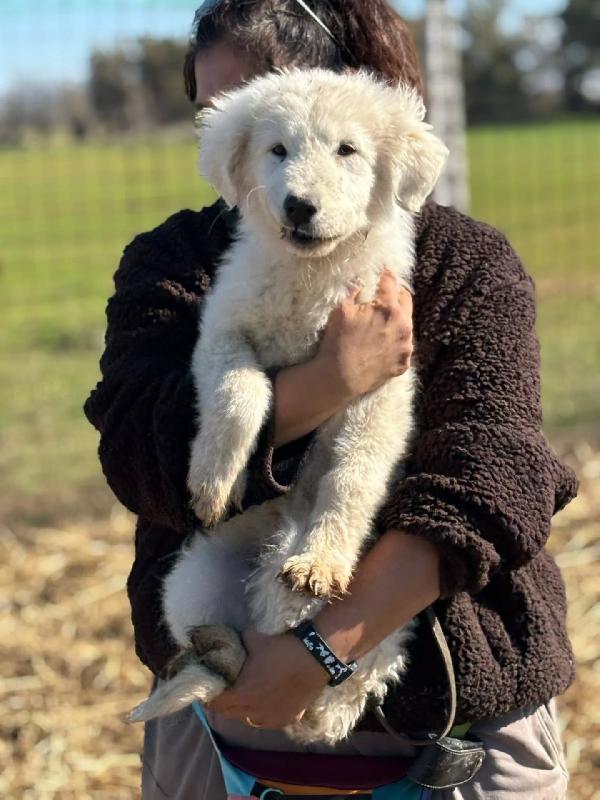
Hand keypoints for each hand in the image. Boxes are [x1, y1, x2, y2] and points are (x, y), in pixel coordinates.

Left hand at [207, 629, 328, 728]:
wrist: (314, 659)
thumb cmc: (281, 649)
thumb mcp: (254, 639)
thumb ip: (237, 644)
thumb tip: (227, 641)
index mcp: (242, 694)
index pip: (215, 703)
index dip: (208, 696)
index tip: (207, 689)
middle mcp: (254, 712)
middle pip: (229, 713)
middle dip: (223, 703)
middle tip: (222, 692)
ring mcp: (271, 719)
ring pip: (248, 720)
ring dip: (242, 710)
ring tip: (244, 698)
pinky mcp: (287, 719)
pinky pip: (268, 721)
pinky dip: (262, 714)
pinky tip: (265, 703)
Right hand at [316, 270, 412, 399]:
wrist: (339, 378)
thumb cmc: (337, 342)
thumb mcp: (341, 310)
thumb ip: (354, 292)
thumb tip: (361, 283)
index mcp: (389, 308)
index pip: (391, 283)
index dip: (386, 275)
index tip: (384, 272)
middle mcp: (403, 325)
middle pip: (406, 300)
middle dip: (397, 294)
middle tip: (387, 294)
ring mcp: (405, 346)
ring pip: (407, 324)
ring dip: (398, 319)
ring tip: (385, 321)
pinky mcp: (404, 363)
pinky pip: (404, 346)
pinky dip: (396, 341)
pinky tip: (384, 343)